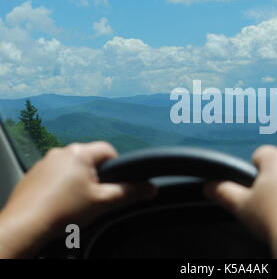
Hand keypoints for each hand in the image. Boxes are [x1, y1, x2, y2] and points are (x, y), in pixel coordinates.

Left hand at [0, 142, 155, 257]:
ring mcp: (44, 162)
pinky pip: (54, 174)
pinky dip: (60, 185)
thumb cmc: (64, 211)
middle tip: (94, 197)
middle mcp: (61, 152)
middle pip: (89, 159)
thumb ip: (130, 192)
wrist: (26, 225)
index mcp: (80, 153)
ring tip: (75, 203)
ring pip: (71, 167)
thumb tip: (151, 188)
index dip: (116, 167)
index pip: (108, 150)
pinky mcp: (33, 174)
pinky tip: (59, 203)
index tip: (113, 184)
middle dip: (95, 176)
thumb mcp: (104, 202)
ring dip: (77, 180)